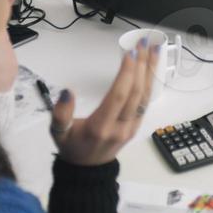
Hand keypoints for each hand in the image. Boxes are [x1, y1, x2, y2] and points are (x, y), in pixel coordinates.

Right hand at [48, 41, 156, 166]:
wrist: (88, 170)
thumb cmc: (72, 147)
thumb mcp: (57, 133)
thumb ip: (60, 114)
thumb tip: (67, 92)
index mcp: (100, 127)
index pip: (119, 96)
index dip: (127, 73)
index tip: (130, 53)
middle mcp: (120, 127)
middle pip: (136, 93)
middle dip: (142, 65)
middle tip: (144, 43)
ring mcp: (131, 127)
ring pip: (145, 96)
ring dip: (151, 71)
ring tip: (155, 49)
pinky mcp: (136, 126)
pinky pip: (146, 101)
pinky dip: (150, 82)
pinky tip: (152, 67)